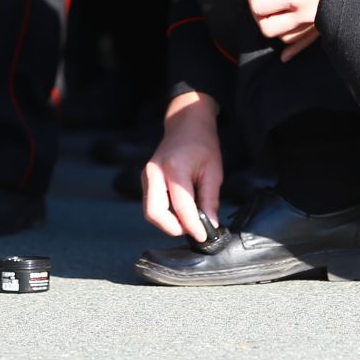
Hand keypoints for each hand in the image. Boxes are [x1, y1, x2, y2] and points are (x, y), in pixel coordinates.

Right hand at [142, 91, 223, 241]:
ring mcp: (146, 175)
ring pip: (150, 211)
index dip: (193, 226)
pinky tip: (180, 211)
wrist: (187, 123)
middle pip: (154, 213)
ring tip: (188, 221)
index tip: (205, 237)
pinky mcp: (145, 179)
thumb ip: (210, 199)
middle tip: (192, 230)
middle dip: (173, 228)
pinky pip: (151, 204)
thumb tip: (211, 225)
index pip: (181, 206)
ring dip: (168, 222)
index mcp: (174, 168)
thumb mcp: (214, 170)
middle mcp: (155, 172)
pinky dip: (164, 213)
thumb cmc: (203, 143)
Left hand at [247, 0, 357, 61]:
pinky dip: (291, 49)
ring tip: (274, 9)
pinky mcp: (322, 24)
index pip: (259, 6)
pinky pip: (303, 44)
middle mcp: (304, 15)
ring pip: (283, 37)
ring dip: (274, 25)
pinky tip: (284, 55)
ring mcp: (314, 23)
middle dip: (258, 13)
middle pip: (267, 27)